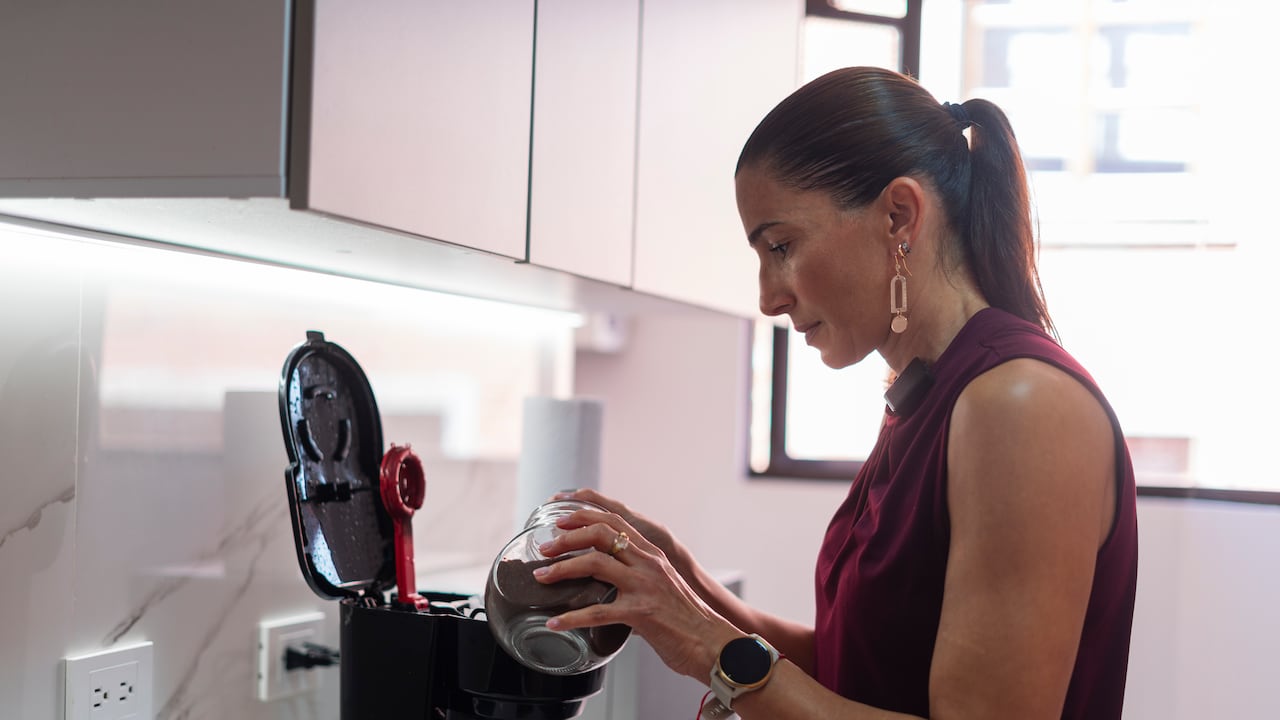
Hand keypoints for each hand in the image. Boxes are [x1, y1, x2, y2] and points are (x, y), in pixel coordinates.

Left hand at [533, 505, 741, 680]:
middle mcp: (648, 564)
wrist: (712, 644)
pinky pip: (598, 611)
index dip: (584, 514)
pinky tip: (555, 622)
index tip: (560, 517)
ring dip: (562, 569)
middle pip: (601, 534)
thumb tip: (607, 593)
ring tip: (541, 576)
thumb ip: (637, 581)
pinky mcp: (641, 612)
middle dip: (568, 537)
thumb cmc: (686, 621)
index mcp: (652, 555)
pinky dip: (571, 617)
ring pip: (595, 564)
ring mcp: (645, 586)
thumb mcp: (663, 588)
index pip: (615, 521)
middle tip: (545, 547)